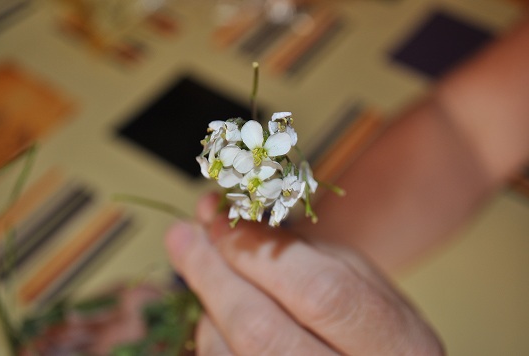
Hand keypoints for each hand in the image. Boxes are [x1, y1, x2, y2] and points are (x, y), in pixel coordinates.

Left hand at [165, 194, 443, 354]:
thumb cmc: (371, 323)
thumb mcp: (358, 278)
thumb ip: (298, 249)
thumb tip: (220, 219)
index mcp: (397, 344)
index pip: (320, 293)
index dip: (259, 252)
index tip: (220, 221)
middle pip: (263, 333)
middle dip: (213, 274)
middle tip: (184, 236)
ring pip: (234, 355)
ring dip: (205, 303)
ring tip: (197, 265)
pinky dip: (210, 335)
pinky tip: (214, 310)